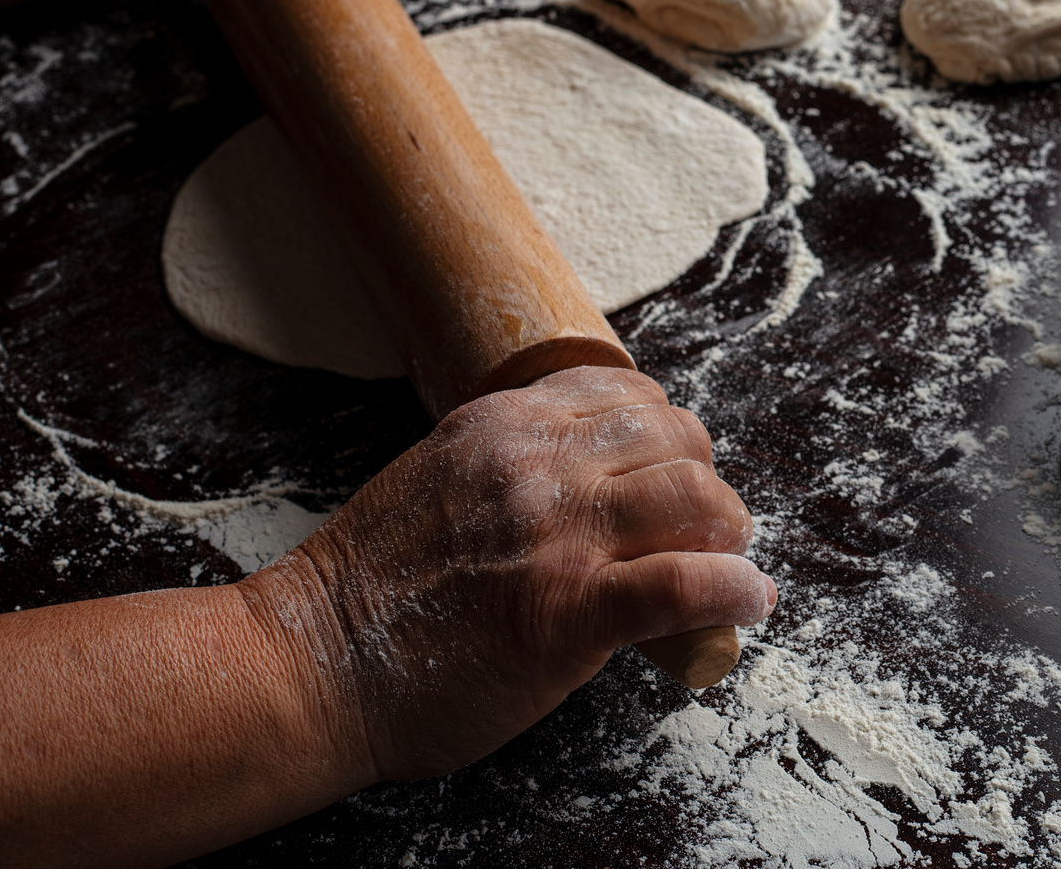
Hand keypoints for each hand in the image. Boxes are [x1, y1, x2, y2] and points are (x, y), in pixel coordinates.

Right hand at [242, 367, 776, 780]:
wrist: (311, 665)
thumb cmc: (370, 588)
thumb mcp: (439, 478)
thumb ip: (513, 462)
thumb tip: (591, 473)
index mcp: (506, 423)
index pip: (630, 393)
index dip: (669, 432)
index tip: (673, 468)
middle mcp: (539, 464)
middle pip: (678, 437)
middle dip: (705, 478)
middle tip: (706, 524)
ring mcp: (559, 535)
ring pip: (697, 496)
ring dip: (730, 529)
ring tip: (729, 559)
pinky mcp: (572, 612)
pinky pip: (686, 584)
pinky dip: (734, 591)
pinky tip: (749, 602)